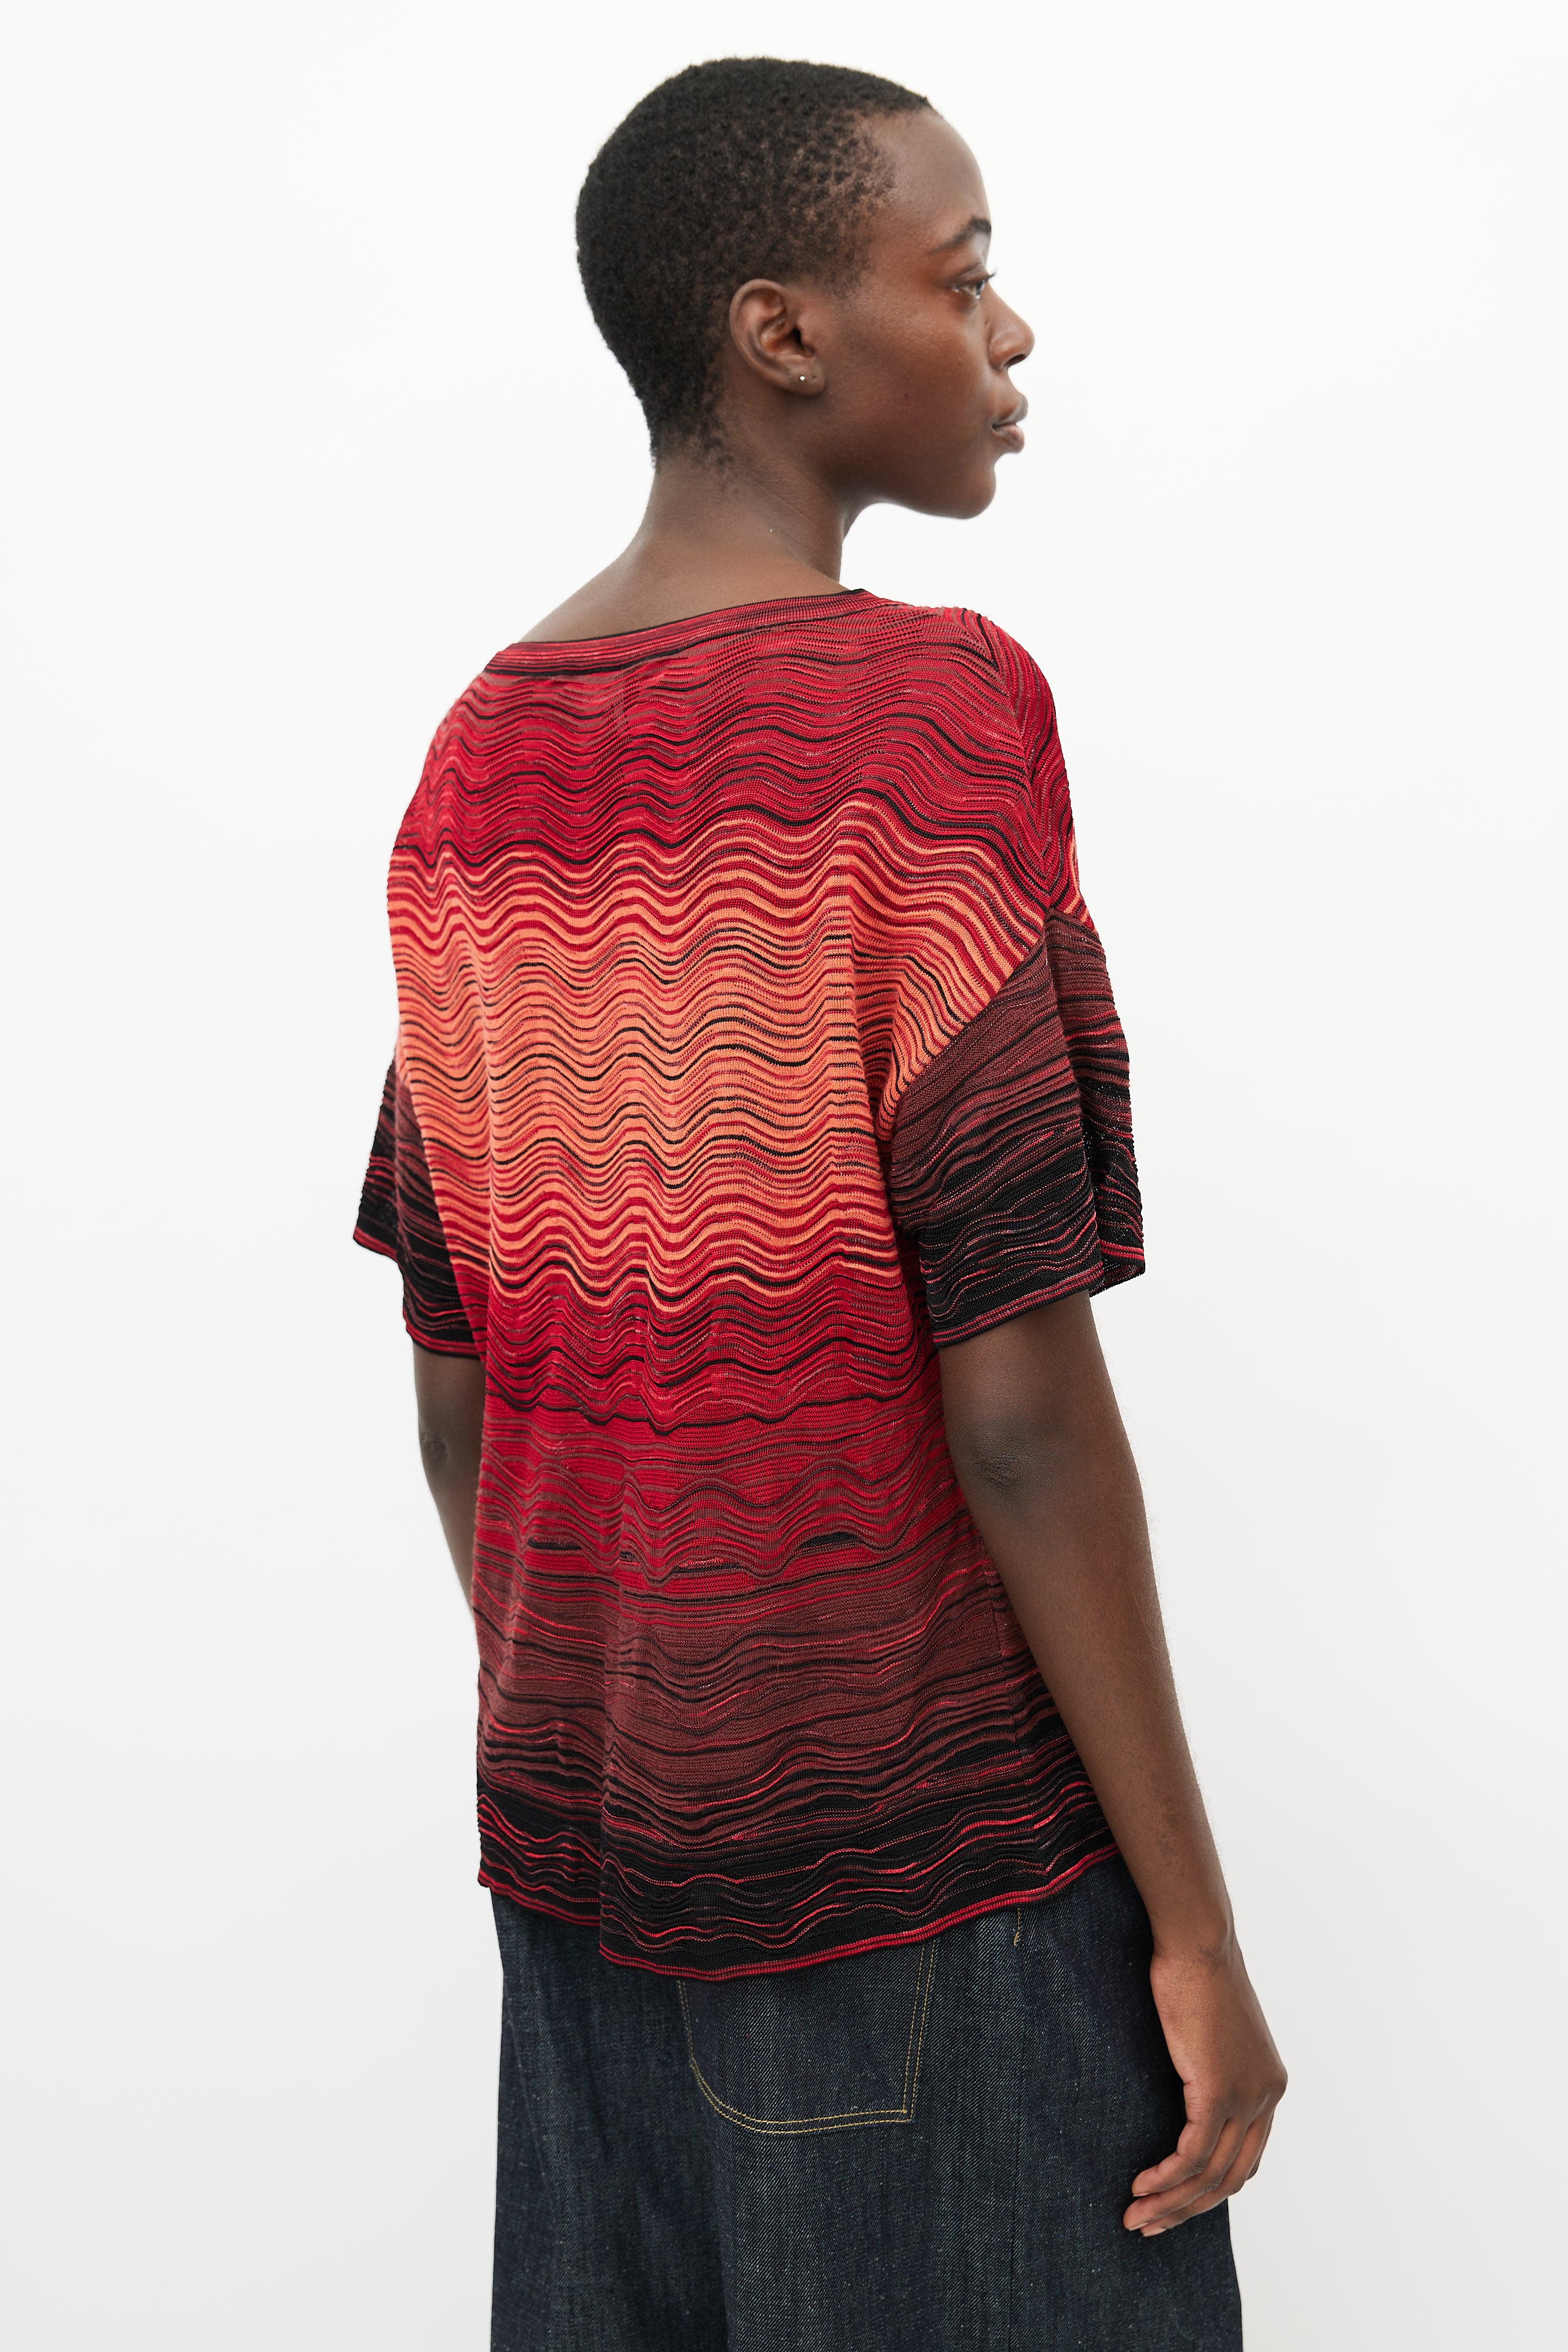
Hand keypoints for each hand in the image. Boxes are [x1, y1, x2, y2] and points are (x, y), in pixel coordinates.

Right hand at [1124, 1938, 1285, 2235]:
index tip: (1173, 2202)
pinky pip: (1192, 2153)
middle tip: (1148, 2224)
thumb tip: (1187, 2090)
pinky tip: (1141, 2184)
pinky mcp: (1218, 2090)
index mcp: (1270, 2084)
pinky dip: (1166, 2177)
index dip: (1210, 2190)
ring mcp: (1246, 2096)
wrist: (1197, 1941)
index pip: (1246, 2159)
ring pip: (1210, 2175)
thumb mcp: (1210, 2032)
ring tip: (1135, 2215)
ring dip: (1170, 2202)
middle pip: (1230, 2178)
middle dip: (1187, 2210)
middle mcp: (1267, 2096)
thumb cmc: (1193, 1973)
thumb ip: (1210, 2067)